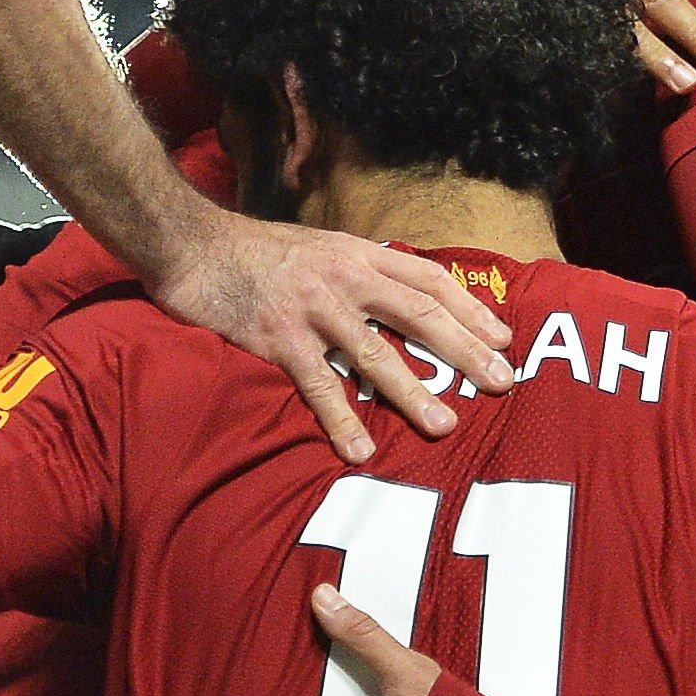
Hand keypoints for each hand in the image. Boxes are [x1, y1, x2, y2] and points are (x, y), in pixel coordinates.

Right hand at [148, 206, 510, 461]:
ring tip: (444, 425)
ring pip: (377, 353)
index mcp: (358, 254)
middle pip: (419, 314)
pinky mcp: (280, 338)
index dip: (469, 308)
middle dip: (464, 350)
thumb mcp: (319, 247)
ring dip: (414, 392)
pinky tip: (361, 451)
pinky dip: (342, 420)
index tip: (502, 338)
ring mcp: (314, 308)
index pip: (429, 279)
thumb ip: (358, 271)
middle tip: (501, 383)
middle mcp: (345, 277)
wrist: (194, 244)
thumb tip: (398, 299)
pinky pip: (319, 385)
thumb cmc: (256, 251)